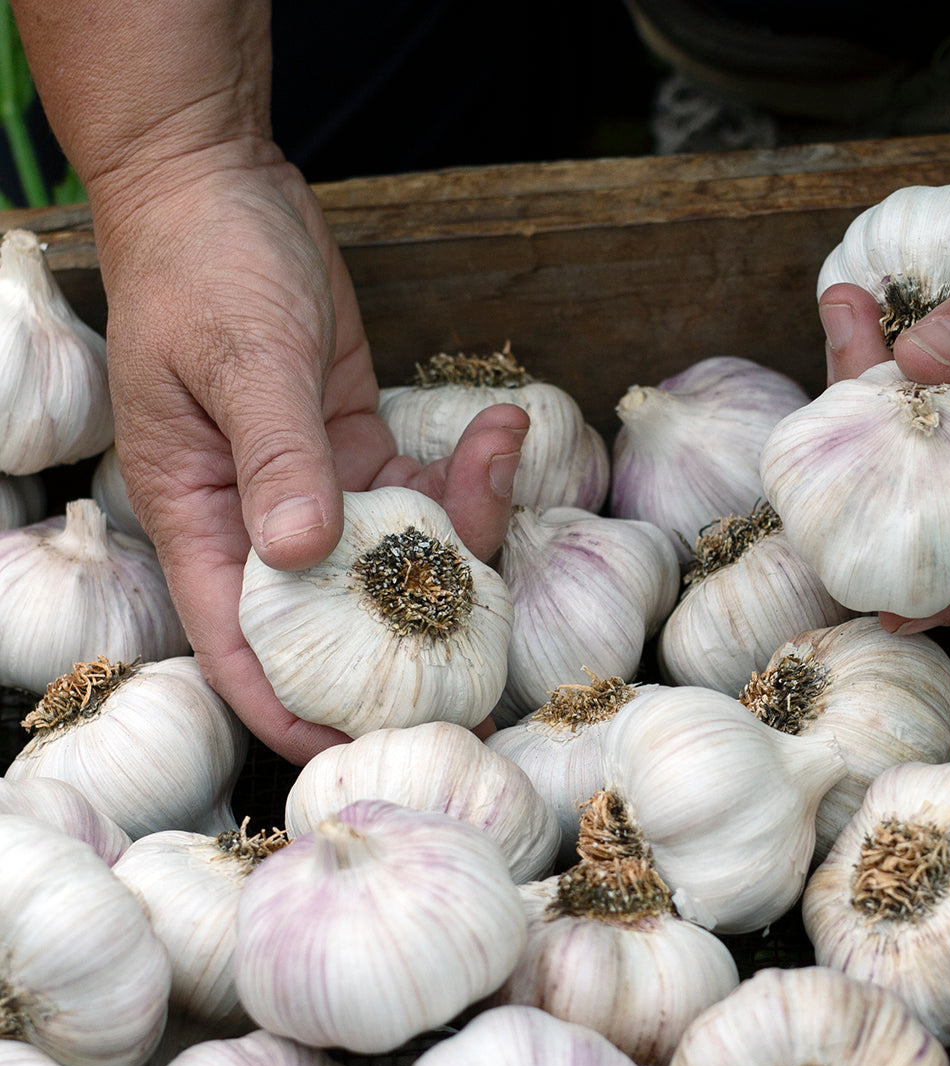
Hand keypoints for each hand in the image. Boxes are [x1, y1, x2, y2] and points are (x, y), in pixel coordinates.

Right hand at [97, 155, 527, 763]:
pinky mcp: (359, 452)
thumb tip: (302, 549)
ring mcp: (316, 489)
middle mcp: (260, 521)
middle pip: (340, 615)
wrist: (220, 189)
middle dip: (413, 640)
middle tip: (494, 655)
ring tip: (499, 446)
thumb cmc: (202, 266)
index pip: (240, 646)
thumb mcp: (240, 358)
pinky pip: (421, 492)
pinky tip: (497, 424)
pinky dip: (464, 471)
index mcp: (205, 519)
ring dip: (463, 527)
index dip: (292, 707)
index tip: (360, 745)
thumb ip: (275, 456)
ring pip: (397, 553)